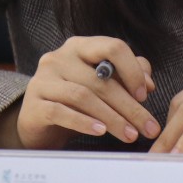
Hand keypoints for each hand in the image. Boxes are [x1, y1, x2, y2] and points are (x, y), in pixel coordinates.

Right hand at [0, 36, 158, 150]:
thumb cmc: (75, 101)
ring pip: (84, 96)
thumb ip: (126, 76)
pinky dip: (84, 122)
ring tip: (130, 135)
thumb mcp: (102, 85)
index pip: (112, 47)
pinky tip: (101, 132)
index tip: (146, 95)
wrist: (37, 123)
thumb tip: (148, 84)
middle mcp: (59, 58)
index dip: (132, 70)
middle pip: (102, 79)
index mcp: (80, 47)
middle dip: (130, 106)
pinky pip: (61, 112)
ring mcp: (43, 80)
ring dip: (112, 118)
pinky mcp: (33, 104)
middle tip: (148, 127)